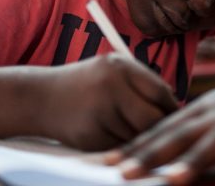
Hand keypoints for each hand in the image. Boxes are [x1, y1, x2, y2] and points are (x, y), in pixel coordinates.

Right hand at [37, 53, 177, 150]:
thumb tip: (175, 107)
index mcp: (119, 67)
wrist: (39, 98)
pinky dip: (120, 146)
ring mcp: (99, 112)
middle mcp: (110, 87)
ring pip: (137, 136)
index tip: (174, 117)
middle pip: (152, 119)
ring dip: (137, 138)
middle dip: (158, 128)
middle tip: (159, 132)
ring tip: (123, 128)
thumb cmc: (84, 84)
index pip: (160, 92)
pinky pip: (119, 147)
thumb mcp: (111, 70)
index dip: (170, 107)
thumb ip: (141, 83)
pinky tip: (107, 134)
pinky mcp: (90, 135)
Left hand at [105, 65, 214, 183]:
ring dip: (198, 160)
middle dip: (154, 156)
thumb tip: (150, 151)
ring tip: (174, 180)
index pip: (164, 130)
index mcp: (203, 111)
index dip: (136, 147)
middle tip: (125, 175)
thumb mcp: (213, 109)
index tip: (107, 163)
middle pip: (183, 135)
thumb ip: (186, 130)